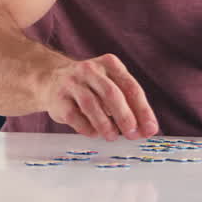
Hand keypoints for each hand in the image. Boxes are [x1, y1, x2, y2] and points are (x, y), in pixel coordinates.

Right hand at [43, 53, 158, 140]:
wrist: (51, 79)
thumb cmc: (90, 87)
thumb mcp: (110, 86)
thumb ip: (128, 105)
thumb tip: (145, 129)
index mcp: (110, 64)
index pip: (131, 87)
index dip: (143, 110)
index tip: (150, 129)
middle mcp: (90, 69)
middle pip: (111, 93)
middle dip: (125, 116)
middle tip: (133, 134)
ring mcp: (72, 82)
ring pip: (91, 104)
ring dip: (105, 124)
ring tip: (112, 136)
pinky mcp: (58, 98)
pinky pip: (74, 115)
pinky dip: (87, 127)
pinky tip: (94, 133)